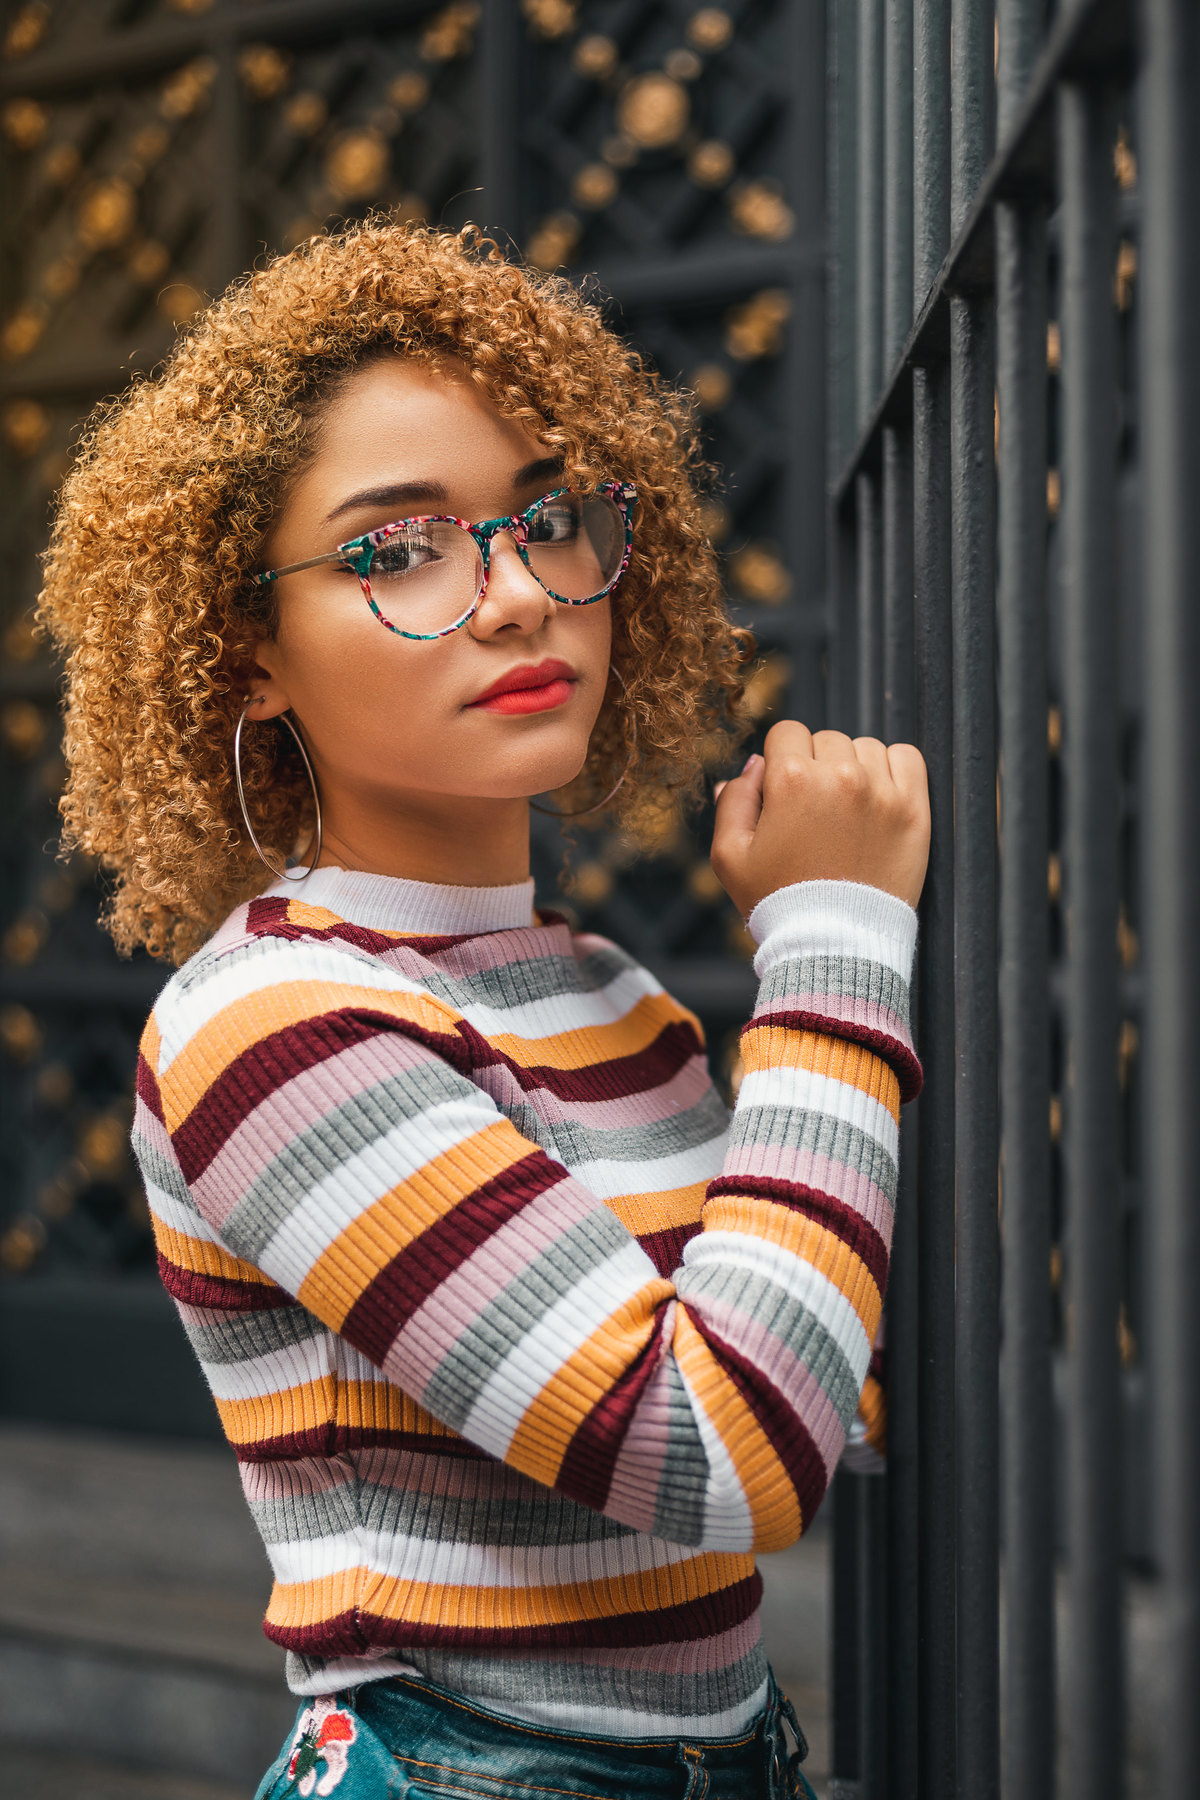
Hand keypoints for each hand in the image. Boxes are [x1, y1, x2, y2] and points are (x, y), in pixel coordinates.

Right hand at [711, 721, 930, 916]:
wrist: (833, 944)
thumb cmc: (778, 902)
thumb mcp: (730, 857)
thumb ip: (733, 801)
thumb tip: (752, 765)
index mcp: (790, 780)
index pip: (787, 734)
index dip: (781, 762)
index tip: (785, 794)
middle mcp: (839, 776)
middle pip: (826, 740)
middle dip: (816, 766)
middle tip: (814, 813)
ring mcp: (881, 791)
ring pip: (865, 747)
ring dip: (854, 768)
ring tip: (846, 813)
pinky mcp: (914, 809)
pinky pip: (907, 758)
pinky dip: (893, 769)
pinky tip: (878, 799)